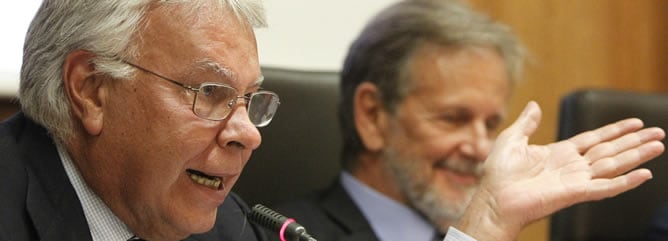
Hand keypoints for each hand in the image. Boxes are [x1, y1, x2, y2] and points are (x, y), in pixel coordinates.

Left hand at [457, 101, 664, 240]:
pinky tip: (644, 174)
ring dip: (637, 155)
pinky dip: (625, 182)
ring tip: (659, 146)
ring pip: (613, 165)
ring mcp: (575, 180)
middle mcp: (572, 166)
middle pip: (610, 150)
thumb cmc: (498, 174)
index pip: (594, 139)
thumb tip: (535, 105)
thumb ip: (526, 123)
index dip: (615, 130)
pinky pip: (605, 187)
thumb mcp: (512, 140)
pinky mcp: (575, 193)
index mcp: (559, 153)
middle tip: (659, 132)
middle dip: (634, 141)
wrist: (493, 198)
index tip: (635, 123)